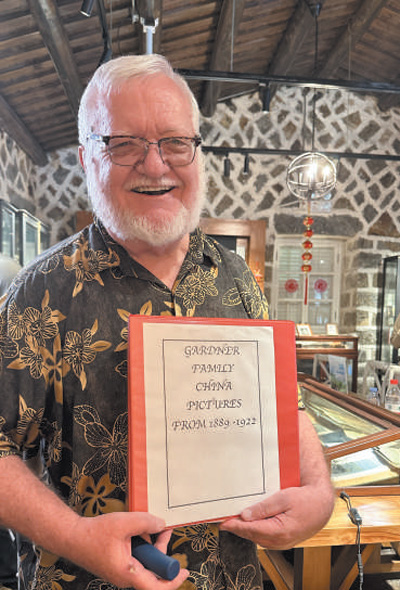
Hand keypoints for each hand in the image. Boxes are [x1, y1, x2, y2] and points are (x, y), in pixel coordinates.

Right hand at [68, 511, 188, 588]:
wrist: (72, 537)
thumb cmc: (93, 534)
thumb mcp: (124, 523)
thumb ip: (145, 523)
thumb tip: (161, 524)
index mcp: (127, 572)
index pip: (155, 586)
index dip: (172, 581)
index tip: (184, 570)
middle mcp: (125, 576)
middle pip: (152, 570)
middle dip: (160, 551)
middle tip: (164, 532)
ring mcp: (121, 571)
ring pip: (144, 562)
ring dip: (149, 545)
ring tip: (147, 527)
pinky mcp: (117, 564)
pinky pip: (135, 558)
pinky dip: (140, 545)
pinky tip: (136, 531)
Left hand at [219, 484, 330, 548]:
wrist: (322, 505)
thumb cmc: (306, 500)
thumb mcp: (283, 498)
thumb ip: (263, 507)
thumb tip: (245, 515)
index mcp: (280, 531)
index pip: (251, 530)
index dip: (235, 526)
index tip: (223, 523)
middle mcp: (280, 541)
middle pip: (253, 535)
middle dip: (238, 528)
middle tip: (225, 520)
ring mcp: (283, 543)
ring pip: (258, 538)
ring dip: (247, 530)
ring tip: (235, 521)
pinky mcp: (284, 541)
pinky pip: (266, 538)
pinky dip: (256, 531)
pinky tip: (251, 524)